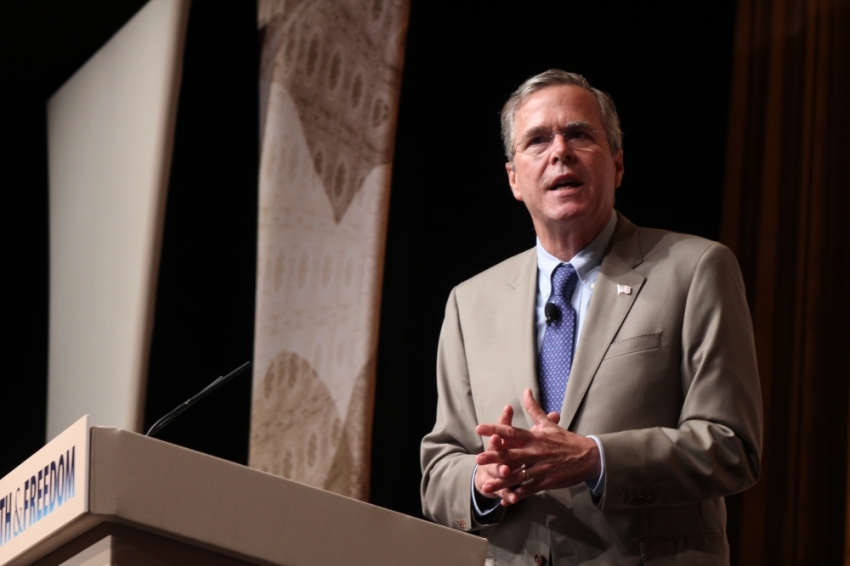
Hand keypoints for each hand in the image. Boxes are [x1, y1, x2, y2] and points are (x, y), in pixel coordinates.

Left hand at [475, 389, 600, 505]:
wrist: (588, 457)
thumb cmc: (565, 439)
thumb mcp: (548, 424)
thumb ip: (534, 409)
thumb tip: (525, 391)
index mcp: (534, 437)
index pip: (511, 432)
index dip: (495, 429)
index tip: (479, 428)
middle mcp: (536, 452)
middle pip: (511, 455)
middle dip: (494, 457)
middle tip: (478, 459)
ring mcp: (541, 468)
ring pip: (518, 476)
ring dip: (501, 481)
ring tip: (485, 486)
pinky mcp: (547, 482)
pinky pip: (529, 489)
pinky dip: (518, 495)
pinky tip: (506, 500)